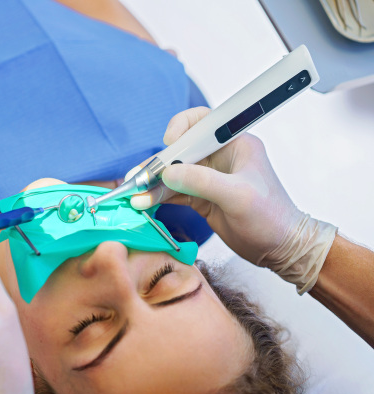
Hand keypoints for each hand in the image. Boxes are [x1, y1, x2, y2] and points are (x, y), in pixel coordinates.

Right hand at [128, 107, 336, 292]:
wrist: (281, 248)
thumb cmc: (272, 218)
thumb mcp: (238, 196)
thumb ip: (202, 181)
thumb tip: (168, 173)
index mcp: (234, 143)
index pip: (201, 122)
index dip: (181, 128)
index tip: (169, 144)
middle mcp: (219, 157)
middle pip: (180, 150)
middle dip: (158, 162)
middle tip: (140, 176)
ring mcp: (208, 177)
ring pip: (172, 172)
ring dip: (153, 182)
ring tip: (135, 192)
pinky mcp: (200, 197)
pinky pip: (173, 191)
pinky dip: (158, 197)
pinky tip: (144, 202)